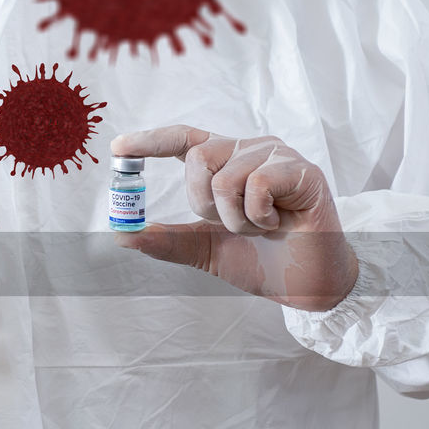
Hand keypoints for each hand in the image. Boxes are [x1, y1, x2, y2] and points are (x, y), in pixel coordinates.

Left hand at [110, 126, 357, 311]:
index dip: (151, 141)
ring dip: (235, 219)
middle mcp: (250, 151)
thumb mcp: (205, 250)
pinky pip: (257, 184)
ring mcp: (278, 157)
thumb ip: (166, 240)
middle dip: (204, 204)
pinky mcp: (303, 171)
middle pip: (198, 157)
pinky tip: (279, 224)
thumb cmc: (263, 261)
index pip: (183, 140)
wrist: (309, 287)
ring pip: (225, 177)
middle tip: (233, 226)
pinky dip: (258, 216)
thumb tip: (122, 235)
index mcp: (227, 163)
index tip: (119, 148)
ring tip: (261, 228)